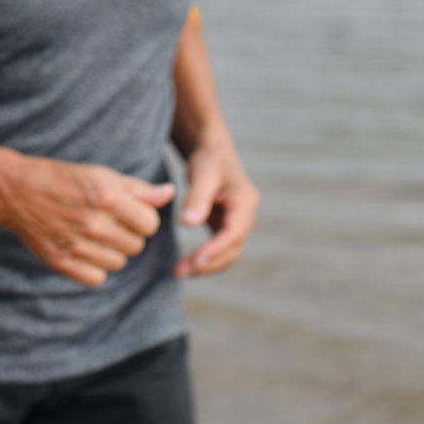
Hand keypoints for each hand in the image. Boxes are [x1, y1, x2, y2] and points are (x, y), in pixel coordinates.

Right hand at [0, 157, 175, 287]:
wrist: (17, 191)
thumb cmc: (64, 179)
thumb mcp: (101, 175)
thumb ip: (138, 189)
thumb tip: (170, 193)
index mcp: (108, 197)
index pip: (150, 224)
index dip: (142, 217)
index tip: (127, 211)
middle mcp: (94, 224)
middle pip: (136, 245)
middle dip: (127, 233)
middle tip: (107, 220)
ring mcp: (77, 246)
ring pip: (119, 263)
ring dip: (112, 251)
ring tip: (94, 233)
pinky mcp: (62, 263)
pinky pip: (97, 278)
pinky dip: (94, 267)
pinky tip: (83, 249)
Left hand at [174, 136, 256, 277]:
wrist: (212, 152)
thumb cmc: (208, 159)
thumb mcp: (202, 173)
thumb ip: (197, 198)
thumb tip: (188, 224)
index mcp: (245, 202)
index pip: (234, 233)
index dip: (216, 249)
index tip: (196, 261)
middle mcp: (245, 216)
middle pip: (232, 249)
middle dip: (208, 263)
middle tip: (179, 271)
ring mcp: (237, 223)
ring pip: (227, 254)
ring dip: (206, 266)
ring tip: (178, 271)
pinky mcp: (226, 227)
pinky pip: (219, 250)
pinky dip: (205, 260)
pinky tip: (185, 265)